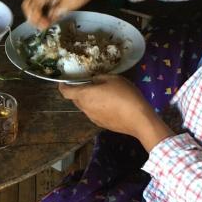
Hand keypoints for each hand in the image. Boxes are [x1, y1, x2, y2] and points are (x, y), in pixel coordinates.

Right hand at [22, 0, 101, 29]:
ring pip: (33, 0)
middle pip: (28, 2)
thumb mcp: (70, 4)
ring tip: (46, 22)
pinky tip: (49, 15)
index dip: (35, 18)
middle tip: (41, 26)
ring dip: (37, 12)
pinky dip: (42, 8)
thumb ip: (56, 12)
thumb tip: (47, 21)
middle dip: (32, 15)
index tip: (44, 27)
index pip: (32, 5)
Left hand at [59, 76, 173, 150]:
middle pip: (75, 99)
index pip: (65, 92)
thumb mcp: (113, 79)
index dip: (63, 86)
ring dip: (88, 100)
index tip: (65, 81)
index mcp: (84, 95)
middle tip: (88, 84)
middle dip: (78, 91)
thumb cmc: (125, 95)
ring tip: (101, 94)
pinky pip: (93, 113)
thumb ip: (99, 77)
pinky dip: (96, 107)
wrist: (139, 119)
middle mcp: (85, 108)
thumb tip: (93, 80)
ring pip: (85, 106)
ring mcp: (92, 118)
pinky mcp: (101, 124)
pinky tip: (109, 104)